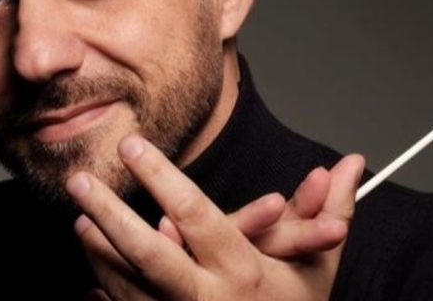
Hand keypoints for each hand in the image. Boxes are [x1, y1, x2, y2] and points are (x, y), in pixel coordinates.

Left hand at [68, 134, 364, 299]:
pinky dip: (107, 289)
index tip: (131, 145)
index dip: (161, 176)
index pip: (195, 215)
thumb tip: (352, 162)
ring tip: (79, 217)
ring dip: (98, 250)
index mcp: (243, 274)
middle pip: (147, 254)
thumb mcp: (318, 266)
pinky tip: (92, 270)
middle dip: (109, 214)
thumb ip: (330, 212)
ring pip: (125, 284)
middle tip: (79, 181)